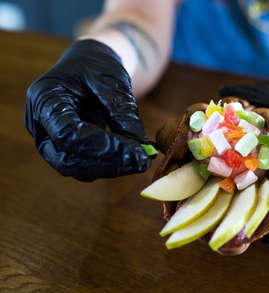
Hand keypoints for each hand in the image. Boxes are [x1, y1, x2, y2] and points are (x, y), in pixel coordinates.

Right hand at [25, 40, 153, 181]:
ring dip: (112, 168)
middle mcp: (40, 124)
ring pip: (77, 168)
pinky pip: (87, 164)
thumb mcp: (112, 80)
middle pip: (67, 160)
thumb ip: (122, 112)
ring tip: (143, 159)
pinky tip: (136, 158)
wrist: (88, 63)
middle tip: (142, 162)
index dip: (101, 146)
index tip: (135, 151)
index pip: (67, 134)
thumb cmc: (96, 65)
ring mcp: (51, 140)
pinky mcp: (66, 149)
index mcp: (45, 99)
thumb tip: (140, 148)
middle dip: (107, 164)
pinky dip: (112, 164)